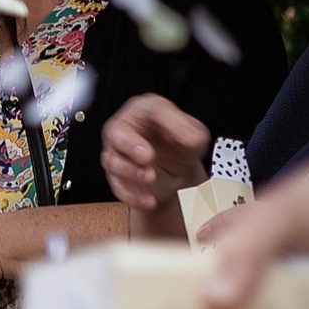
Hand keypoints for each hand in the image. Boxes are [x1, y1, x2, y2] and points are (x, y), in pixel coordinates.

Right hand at [98, 91, 210, 227]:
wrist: (178, 176)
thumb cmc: (181, 150)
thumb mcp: (195, 136)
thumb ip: (191, 133)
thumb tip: (186, 137)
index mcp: (147, 111)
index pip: (151, 109)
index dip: (164, 123)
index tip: (176, 138)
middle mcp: (128, 128)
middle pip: (117, 131)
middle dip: (130, 145)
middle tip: (147, 157)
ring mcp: (118, 153)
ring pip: (113, 160)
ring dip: (132, 172)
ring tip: (151, 177)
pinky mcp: (116, 176)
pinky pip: (117, 186)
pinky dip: (133, 195)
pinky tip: (149, 199)